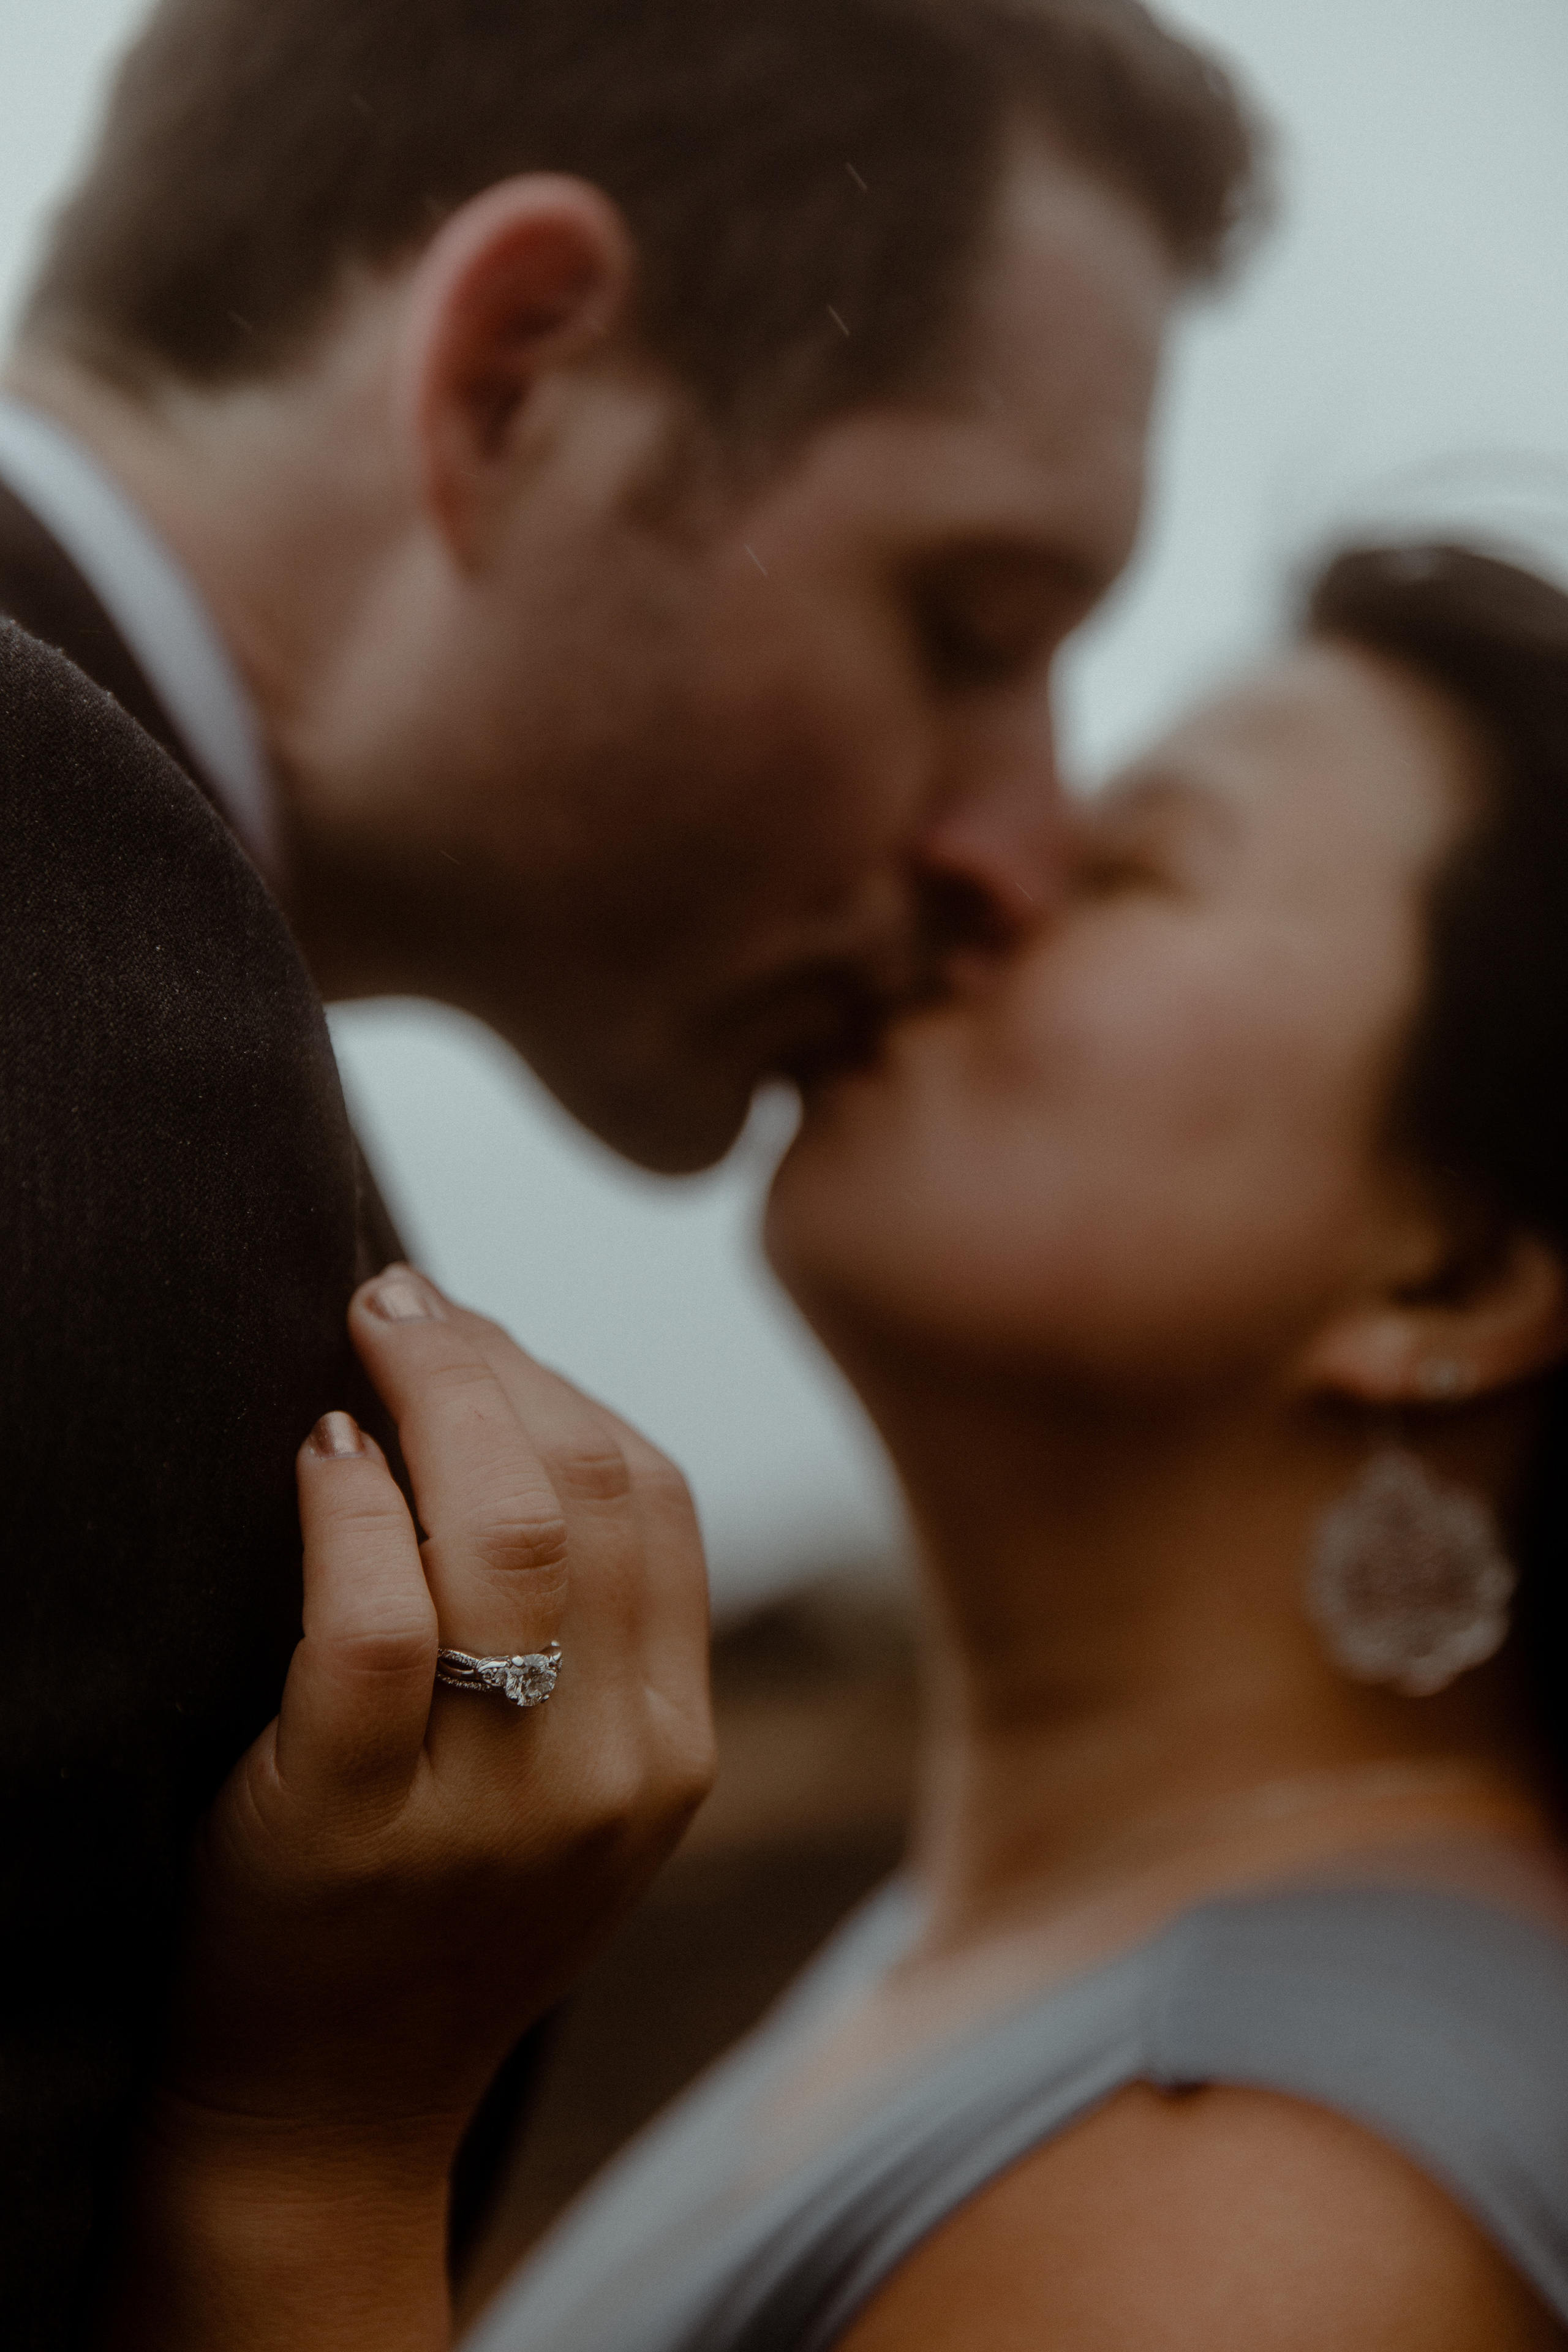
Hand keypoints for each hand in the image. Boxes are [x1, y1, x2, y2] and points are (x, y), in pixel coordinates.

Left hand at [103, 1266, 713, 2348]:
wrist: (335, 2109)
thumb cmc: (437, 1911)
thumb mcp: (572, 1786)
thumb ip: (583, 1632)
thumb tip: (513, 1409)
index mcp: (673, 1747)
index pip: (656, 1499)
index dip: (564, 1383)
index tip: (476, 1330)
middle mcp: (609, 1771)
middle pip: (588, 1489)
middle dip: (493, 1362)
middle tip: (401, 1297)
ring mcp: (494, 1808)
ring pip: (504, 1534)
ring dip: (431, 1394)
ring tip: (365, 1332)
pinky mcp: (359, 1828)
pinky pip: (376, 1624)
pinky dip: (349, 1506)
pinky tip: (318, 1450)